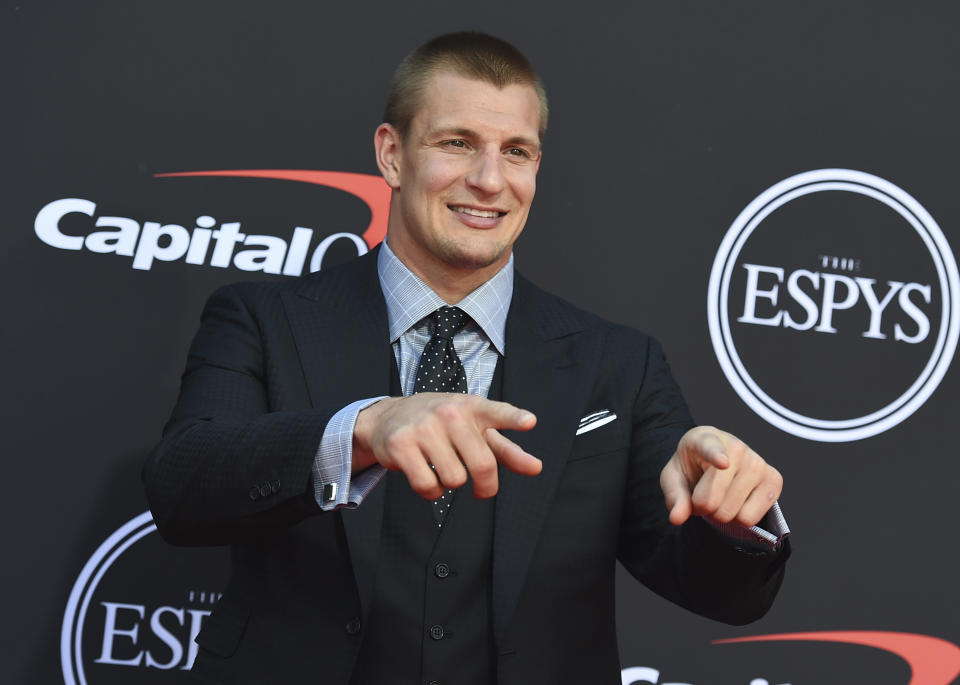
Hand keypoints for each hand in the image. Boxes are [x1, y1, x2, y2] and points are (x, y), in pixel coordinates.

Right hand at [352, 393, 541, 499]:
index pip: (498, 412)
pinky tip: (427, 475)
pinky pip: (427, 486)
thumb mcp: (474, 429)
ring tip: (443, 468)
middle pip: (482, 464)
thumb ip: (506, 449)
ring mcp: (424, 427)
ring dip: (452, 484)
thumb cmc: (442, 425)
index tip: (530, 421)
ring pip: (454, 479)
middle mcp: (450, 413)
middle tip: (482, 489)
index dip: (514, 418)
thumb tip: (535, 468)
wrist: (389, 417)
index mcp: (473, 407)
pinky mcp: (401, 445)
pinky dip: (431, 491)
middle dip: (486, 486)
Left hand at [659, 426, 781, 527]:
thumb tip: (677, 517)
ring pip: (733, 514)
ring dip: (721, 514)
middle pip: (713, 502)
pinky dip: (739, 519)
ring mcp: (758, 463)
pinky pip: (751, 519)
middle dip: (703, 508)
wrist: (716, 463)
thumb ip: (674, 496)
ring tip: (720, 497)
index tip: (722, 462)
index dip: (716, 456)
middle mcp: (735, 447)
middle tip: (703, 495)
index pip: (711, 448)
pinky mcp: (774, 479)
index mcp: (704, 439)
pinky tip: (737, 501)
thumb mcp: (674, 479)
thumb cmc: (693, 469)